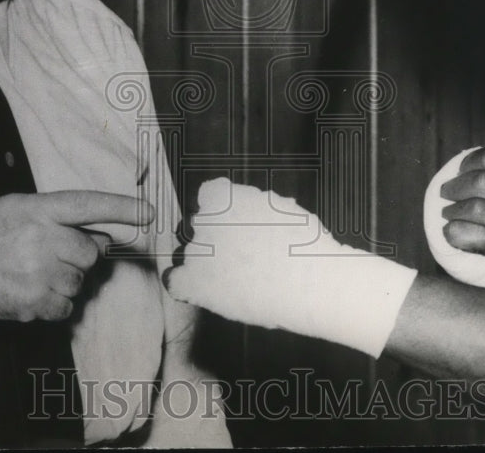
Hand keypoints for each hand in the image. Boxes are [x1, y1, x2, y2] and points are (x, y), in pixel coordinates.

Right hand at [0, 190, 153, 324]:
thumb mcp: (14, 209)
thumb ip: (56, 217)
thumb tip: (98, 237)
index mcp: (38, 209)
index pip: (88, 205)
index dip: (122, 208)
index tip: (149, 212)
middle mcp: (43, 239)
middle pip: (90, 252)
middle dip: (77, 256)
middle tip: (48, 255)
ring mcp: (40, 272)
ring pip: (79, 281)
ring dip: (64, 281)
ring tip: (30, 273)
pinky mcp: (35, 302)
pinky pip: (66, 306)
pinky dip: (53, 304)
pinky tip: (28, 292)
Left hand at [164, 178, 415, 356]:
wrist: (311, 281)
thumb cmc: (304, 246)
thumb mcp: (278, 208)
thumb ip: (251, 208)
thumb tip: (245, 215)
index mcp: (224, 196)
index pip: (208, 193)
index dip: (220, 209)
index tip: (235, 223)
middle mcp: (204, 218)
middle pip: (196, 223)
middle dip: (211, 236)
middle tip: (237, 255)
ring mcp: (197, 250)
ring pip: (185, 251)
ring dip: (201, 260)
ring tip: (230, 276)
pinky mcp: (196, 281)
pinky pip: (174, 280)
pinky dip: (184, 284)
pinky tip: (204, 290)